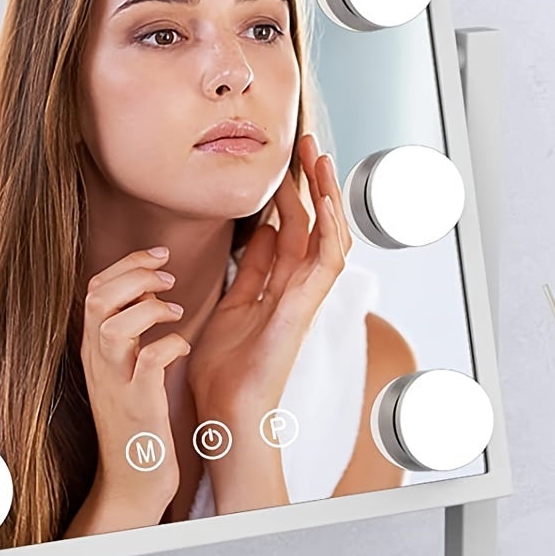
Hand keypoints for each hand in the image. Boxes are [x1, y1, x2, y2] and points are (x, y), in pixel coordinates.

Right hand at [64, 247, 187, 536]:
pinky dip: (168, 345)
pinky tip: (183, 347)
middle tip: (168, 275)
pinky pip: (148, 363)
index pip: (94, 289)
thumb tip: (151, 290)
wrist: (132, 481)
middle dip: (134, 273)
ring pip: (113, 325)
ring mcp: (116, 384)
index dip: (126, 263)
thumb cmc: (138, 423)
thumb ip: (131, 332)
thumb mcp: (125, 371)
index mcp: (96, 350)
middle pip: (96, 298)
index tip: (159, 254)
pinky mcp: (138, 406)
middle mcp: (99, 362)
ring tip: (176, 309)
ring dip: (148, 307)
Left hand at [186, 132, 352, 429]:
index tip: (283, 163)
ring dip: (327, 196)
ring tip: (320, 157)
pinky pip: (327, 262)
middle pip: (312, 225)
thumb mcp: (231, 305)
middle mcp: (297, 290)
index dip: (289, 195)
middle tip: (306, 143)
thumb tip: (258, 231)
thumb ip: (249, 271)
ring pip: (328, 236)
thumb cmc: (223, 372)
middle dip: (311, 183)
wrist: (225, 412)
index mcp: (277, 288)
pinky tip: (326, 199)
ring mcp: (306, 299)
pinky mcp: (306, 309)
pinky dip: (331, 229)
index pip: (291, 230)